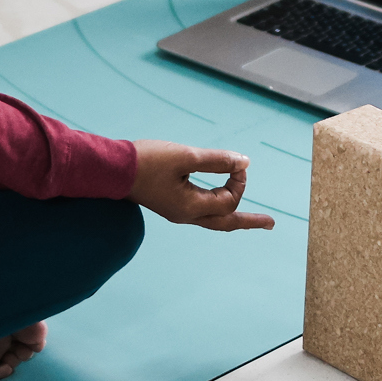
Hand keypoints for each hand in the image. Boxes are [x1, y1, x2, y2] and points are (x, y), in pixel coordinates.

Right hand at [130, 141, 275, 231]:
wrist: (111, 169)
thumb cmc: (146, 162)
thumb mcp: (185, 156)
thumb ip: (217, 160)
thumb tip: (244, 163)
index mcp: (191, 207)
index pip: (228, 199)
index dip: (238, 180)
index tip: (236, 162)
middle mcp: (186, 215)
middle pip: (225, 222)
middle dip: (249, 221)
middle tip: (270, 224)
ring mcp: (176, 211)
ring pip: (213, 218)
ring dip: (233, 214)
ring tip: (251, 219)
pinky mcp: (169, 203)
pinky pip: (201, 210)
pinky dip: (216, 205)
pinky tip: (218, 197)